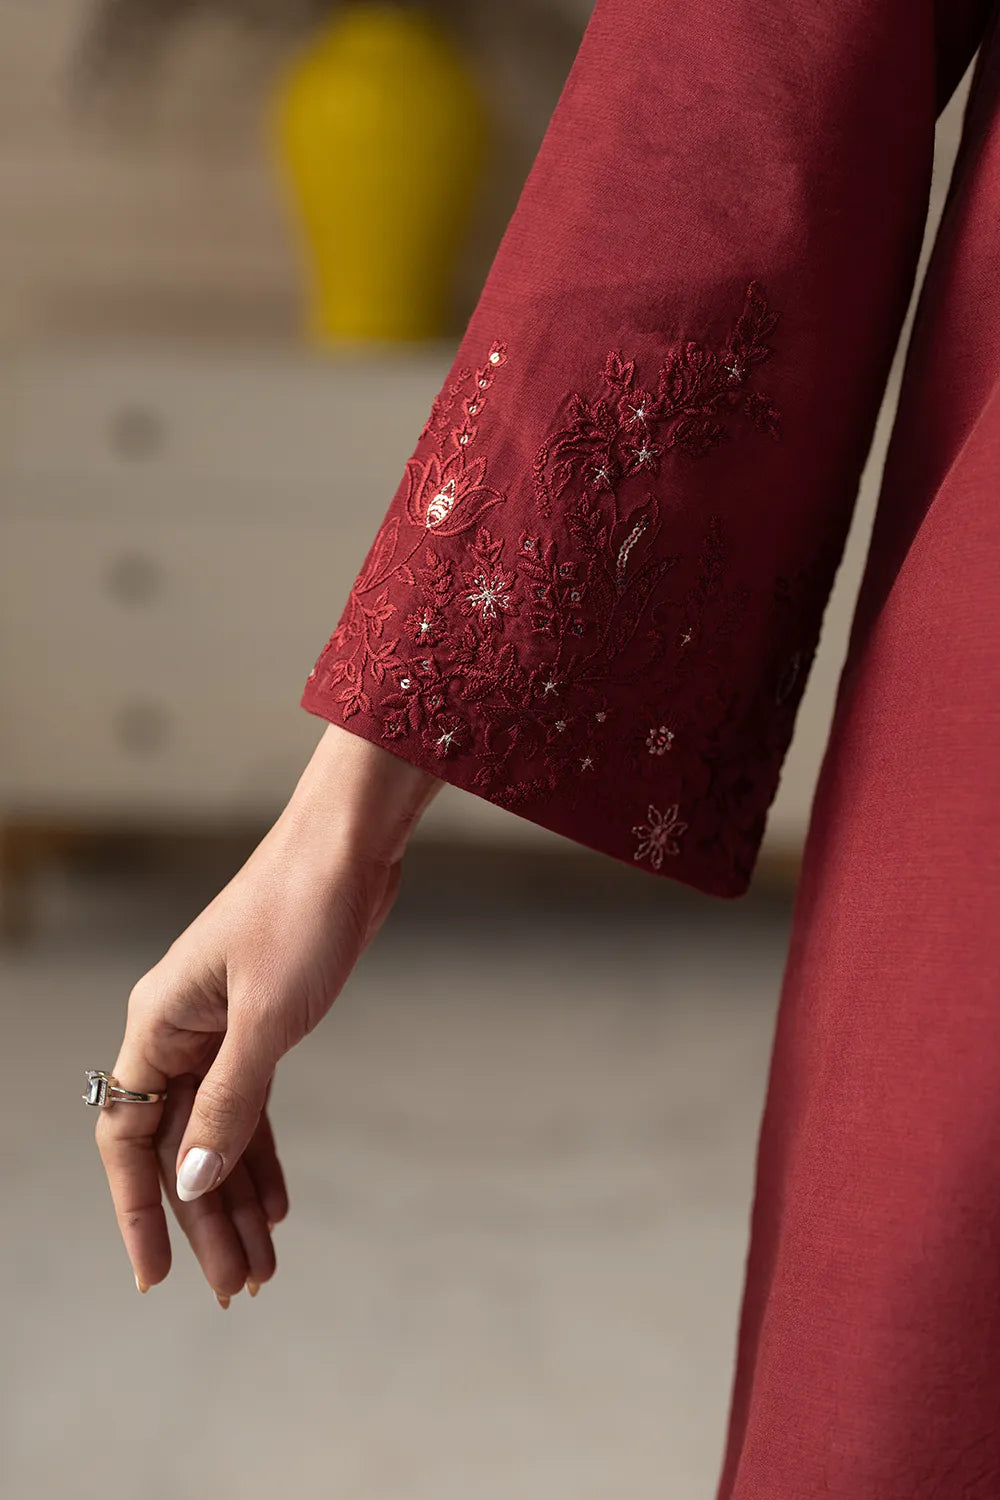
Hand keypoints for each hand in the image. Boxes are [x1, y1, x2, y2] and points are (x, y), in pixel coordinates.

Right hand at [94, 724, 440, 1303]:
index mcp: (161, 1024)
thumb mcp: (267, 1017)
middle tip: (235, 1289)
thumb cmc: (301, 912)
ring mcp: (223, 1028)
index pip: (128, 1135)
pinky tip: (280, 1203)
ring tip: (263, 1266)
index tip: (154, 1275)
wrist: (349, 846)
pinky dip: (263, 1154)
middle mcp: (182, 1031)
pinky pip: (252, 1104)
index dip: (135, 1209)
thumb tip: (193, 1179)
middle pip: (180, 1145)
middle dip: (205, 1220)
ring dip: (238, 1196)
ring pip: (219, 1131)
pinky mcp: (265, 1023)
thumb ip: (229, 1101)